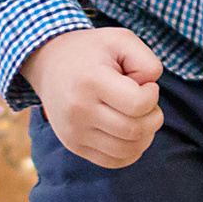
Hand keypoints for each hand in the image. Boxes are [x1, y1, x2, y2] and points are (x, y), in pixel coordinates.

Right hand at [20, 28, 163, 167]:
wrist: (48, 63)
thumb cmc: (91, 51)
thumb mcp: (120, 39)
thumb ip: (146, 61)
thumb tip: (151, 90)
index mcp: (91, 82)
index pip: (138, 105)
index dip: (153, 95)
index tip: (146, 85)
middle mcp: (79, 111)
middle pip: (135, 130)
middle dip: (154, 117)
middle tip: (147, 102)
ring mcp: (74, 132)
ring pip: (127, 151)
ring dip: (145, 136)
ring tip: (140, 117)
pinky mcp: (74, 146)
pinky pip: (113, 162)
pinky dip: (130, 152)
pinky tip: (130, 132)